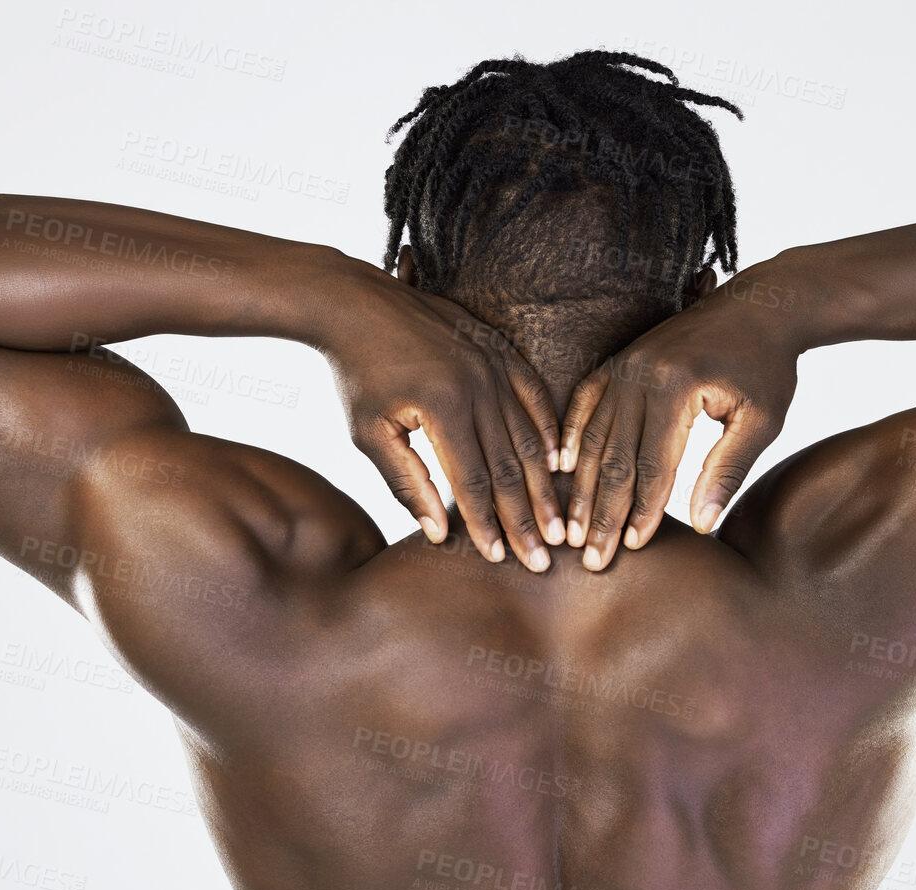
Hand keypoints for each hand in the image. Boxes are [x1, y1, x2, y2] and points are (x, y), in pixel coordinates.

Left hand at [325, 262, 566, 570]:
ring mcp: (492, 363)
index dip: (487, 524)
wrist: (357, 303)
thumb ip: (406, 483)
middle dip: (527, 517)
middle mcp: (477, 384)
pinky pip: (533, 393)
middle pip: (509, 465)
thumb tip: (440, 533)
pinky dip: (547, 430)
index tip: (500, 559)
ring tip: (558, 524)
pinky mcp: (498, 349)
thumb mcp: (369, 433)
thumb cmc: (357, 374)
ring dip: (544, 485)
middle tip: (543, 558)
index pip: (472, 480)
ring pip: (527, 435)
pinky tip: (557, 462)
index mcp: (442, 407)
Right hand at [558, 264, 801, 569]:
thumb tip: (702, 524)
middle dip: (601, 512)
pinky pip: (585, 403)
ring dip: (580, 487)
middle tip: (590, 557)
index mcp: (677, 387)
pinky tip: (560, 469)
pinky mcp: (619, 361)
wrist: (760, 306)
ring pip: (593, 436)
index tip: (631, 549)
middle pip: (613, 457)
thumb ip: (729, 470)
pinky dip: (571, 437)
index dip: (642, 511)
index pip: (653, 465)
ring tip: (571, 530)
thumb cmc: (767, 366)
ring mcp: (625, 365)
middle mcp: (641, 374)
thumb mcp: (762, 420)